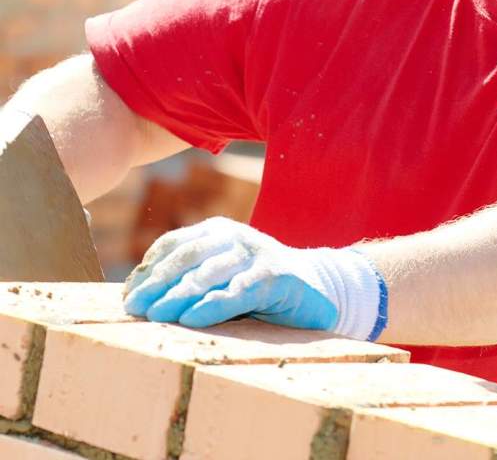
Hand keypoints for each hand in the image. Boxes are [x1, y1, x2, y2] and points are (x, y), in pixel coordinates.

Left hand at [122, 216, 387, 338]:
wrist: (317, 288)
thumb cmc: (258, 287)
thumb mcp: (222, 276)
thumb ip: (190, 279)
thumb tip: (139, 298)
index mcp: (217, 231)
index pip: (174, 244)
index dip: (148, 268)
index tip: (127, 295)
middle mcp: (235, 236)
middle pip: (188, 256)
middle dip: (157, 282)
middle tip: (133, 308)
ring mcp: (256, 253)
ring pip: (210, 272)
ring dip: (179, 294)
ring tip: (155, 315)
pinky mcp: (276, 275)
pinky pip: (239, 291)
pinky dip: (214, 305)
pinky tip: (193, 319)